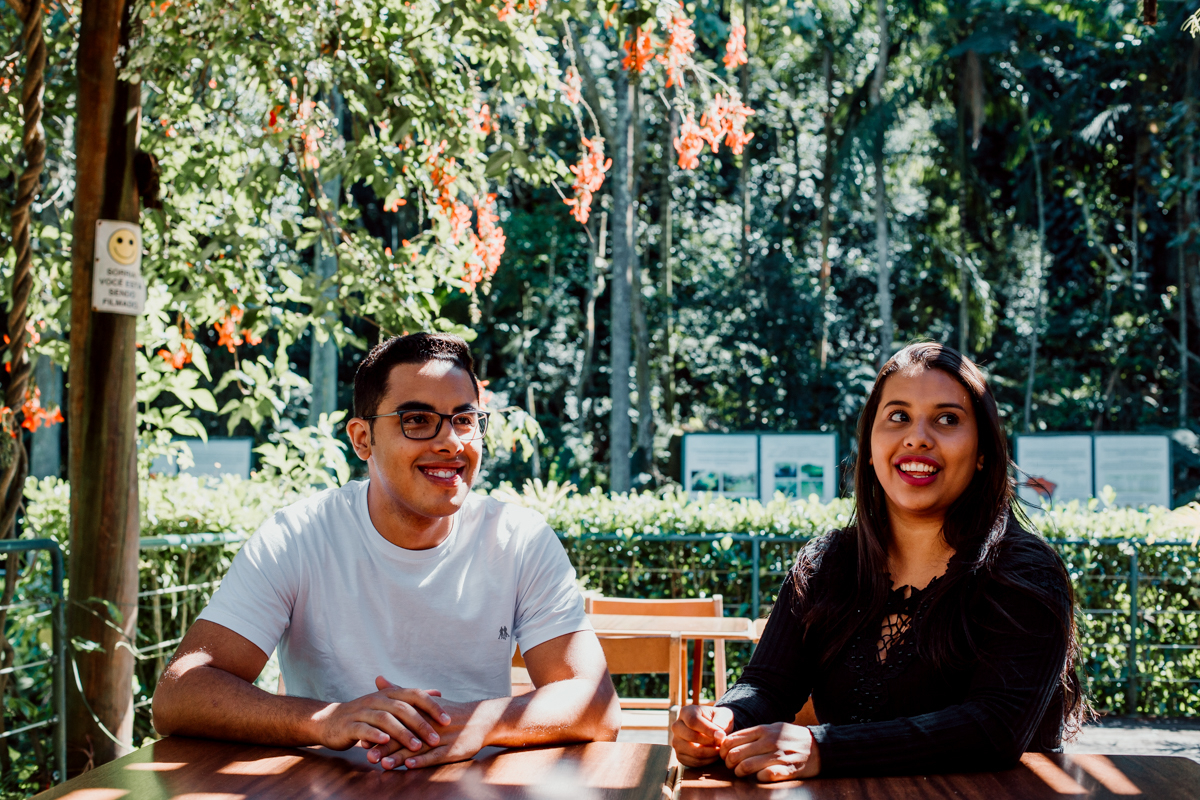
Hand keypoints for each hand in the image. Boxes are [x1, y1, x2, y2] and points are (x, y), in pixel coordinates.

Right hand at [314, 676, 449, 752]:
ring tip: (416, 746)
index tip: (448, 720)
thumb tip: (438, 692)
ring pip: (385, 719)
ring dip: (402, 733)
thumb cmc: (365, 714)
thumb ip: (412, 698)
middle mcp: (376, 699)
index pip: (414, 694)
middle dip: (421, 723)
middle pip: (402, 708)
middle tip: (436, 738)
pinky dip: (375, 735)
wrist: (329, 721)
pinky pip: (363, 729)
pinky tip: (386, 742)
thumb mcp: (389, 703)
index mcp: (388, 693)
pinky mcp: (349, 725)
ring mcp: (362, 711)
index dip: (432, 706)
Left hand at [366, 677, 499, 769]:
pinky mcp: (451, 750)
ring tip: (383, 763)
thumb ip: (399, 691)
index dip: (379, 731)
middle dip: (385, 747)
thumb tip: (378, 678)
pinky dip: (422, 761)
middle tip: (367, 754)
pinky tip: (410, 766)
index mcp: (419, 714)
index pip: (396, 723)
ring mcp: (440, 739)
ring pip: (417, 749)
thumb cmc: (448, 712)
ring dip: (399, 756)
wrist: (480, 720)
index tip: (361, 736)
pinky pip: (435, 756)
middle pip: (404, 737)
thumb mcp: (424, 700)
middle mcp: (428, 726)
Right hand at [670, 705, 735, 766]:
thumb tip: (719, 731)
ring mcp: (676, 742)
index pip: (693, 721)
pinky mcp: (679, 755)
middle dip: (710, 742)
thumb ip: (723, 721)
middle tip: (722, 743)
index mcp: (686, 712)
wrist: (712, 730)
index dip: (708, 729)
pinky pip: (694, 762)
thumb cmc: (718, 720)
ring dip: (710, 753)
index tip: (722, 735)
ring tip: (720, 749)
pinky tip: (714, 755)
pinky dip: (707, 761)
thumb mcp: (724, 715)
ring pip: (693, 752)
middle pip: (691, 736)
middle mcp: (677, 726)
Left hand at [718, 722, 819, 781]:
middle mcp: (769, 741)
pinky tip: (759, 776)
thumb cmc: (790, 738)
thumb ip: (754, 734)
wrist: (818, 746)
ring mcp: (778, 755)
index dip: (723, 749)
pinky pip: (765, 776)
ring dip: (739, 772)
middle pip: (736, 754)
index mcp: (763, 730)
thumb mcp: (772, 728)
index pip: (733, 739)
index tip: (724, 755)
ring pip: (746, 766)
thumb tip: (730, 741)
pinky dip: (758, 778)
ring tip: (740, 773)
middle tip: (731, 766)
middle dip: (729, 763)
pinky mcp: (787, 769)